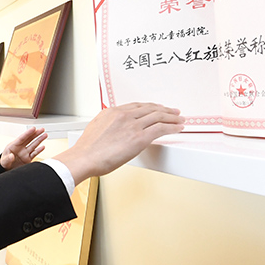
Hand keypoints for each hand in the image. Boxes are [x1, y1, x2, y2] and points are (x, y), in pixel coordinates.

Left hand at [0, 127, 47, 169]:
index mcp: (14, 146)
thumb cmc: (4, 163)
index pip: (22, 138)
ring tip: (45, 135)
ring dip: (39, 140)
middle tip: (42, 129)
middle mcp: (20, 148)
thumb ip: (7, 158)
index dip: (28, 133)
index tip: (33, 128)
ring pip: (34, 145)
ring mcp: (25, 153)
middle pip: (29, 139)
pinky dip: (39, 150)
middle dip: (36, 133)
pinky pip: (34, 153)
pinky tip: (43, 146)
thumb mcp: (4, 161)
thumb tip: (11, 156)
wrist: (7, 170)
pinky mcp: (28, 159)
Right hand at [54, 103, 183, 183]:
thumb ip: (107, 125)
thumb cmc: (87, 150)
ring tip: (180, 120)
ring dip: (172, 117)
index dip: (150, 107)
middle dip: (164, 110)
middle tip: (173, 112)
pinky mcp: (139, 138)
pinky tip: (178, 128)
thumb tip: (113, 130)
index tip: (156, 109)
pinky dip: (172, 127)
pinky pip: (161, 128)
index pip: (137, 105)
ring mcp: (132, 125)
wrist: (84, 158)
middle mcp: (124, 115)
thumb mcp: (95, 129)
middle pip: (150, 108)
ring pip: (158, 116)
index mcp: (112, 112)